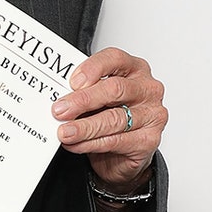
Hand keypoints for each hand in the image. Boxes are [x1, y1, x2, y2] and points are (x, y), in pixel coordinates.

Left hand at [51, 47, 165, 189]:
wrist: (123, 152)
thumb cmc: (110, 114)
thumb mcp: (97, 96)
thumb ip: (83, 90)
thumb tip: (59, 96)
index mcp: (134, 68)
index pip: (114, 59)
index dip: (92, 68)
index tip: (72, 82)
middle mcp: (147, 88)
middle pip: (114, 89)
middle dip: (83, 100)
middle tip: (60, 110)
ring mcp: (152, 114)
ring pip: (114, 119)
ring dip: (84, 127)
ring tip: (64, 132)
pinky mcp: (149, 140)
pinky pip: (116, 141)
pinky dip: (91, 143)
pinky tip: (76, 144)